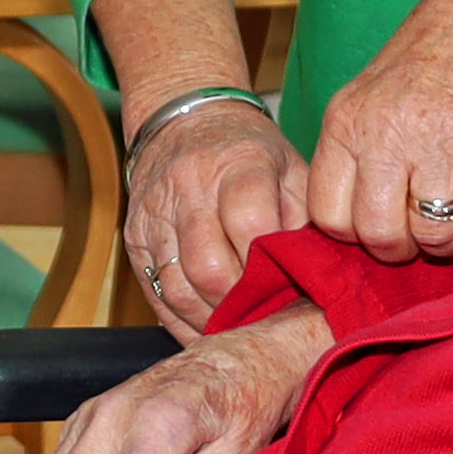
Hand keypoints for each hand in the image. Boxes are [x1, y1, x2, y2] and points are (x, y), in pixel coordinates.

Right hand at [126, 97, 309, 335]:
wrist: (184, 123)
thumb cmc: (248, 154)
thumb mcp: (289, 168)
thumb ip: (304, 217)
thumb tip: (318, 277)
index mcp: (237, 163)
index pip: (248, 222)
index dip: (267, 266)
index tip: (285, 289)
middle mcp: (189, 186)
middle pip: (208, 265)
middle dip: (239, 304)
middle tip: (263, 321)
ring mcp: (155, 214)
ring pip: (178, 288)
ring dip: (211, 320)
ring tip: (238, 331)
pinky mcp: (134, 238)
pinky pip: (156, 295)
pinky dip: (182, 322)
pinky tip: (208, 330)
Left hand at [305, 0, 452, 263]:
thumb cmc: (437, 47)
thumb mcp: (372, 88)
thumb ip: (356, 146)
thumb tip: (349, 215)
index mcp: (348, 120)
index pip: (328, 213)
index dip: (351, 233)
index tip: (374, 224)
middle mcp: (388, 133)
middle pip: (378, 234)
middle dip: (399, 249)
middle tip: (416, 232)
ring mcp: (441, 142)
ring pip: (431, 234)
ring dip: (445, 241)